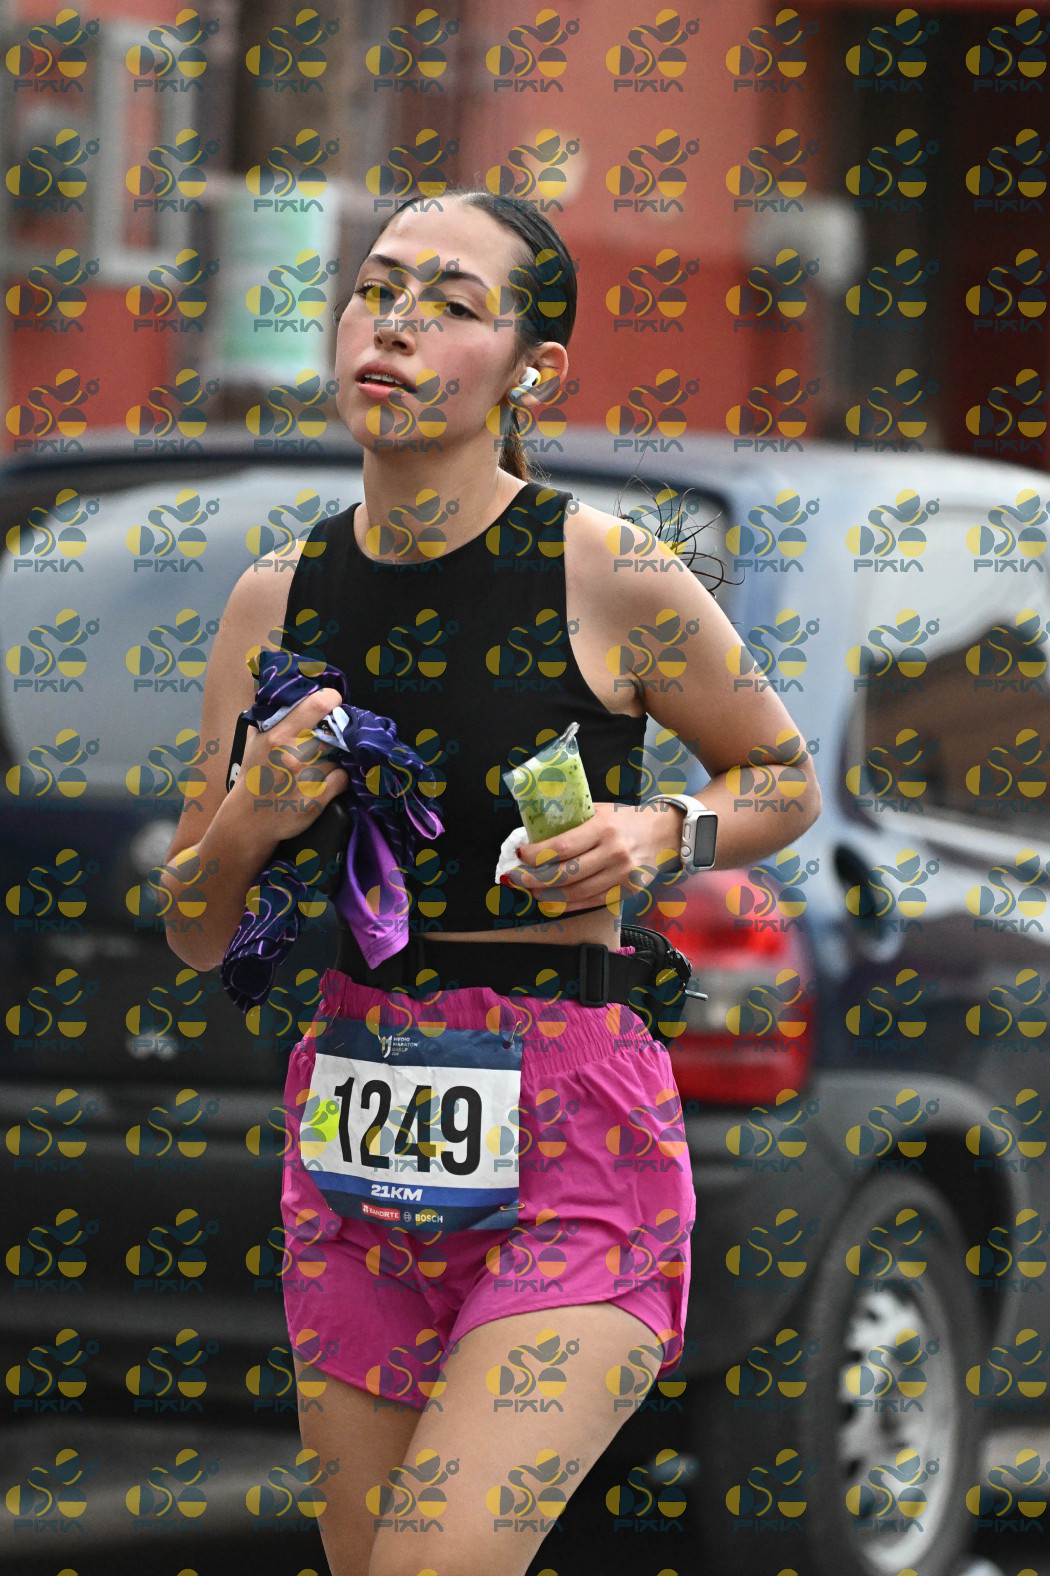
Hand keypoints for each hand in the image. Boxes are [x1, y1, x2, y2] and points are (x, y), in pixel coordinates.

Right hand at [229, 687, 349, 848]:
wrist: (248, 820)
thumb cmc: (254, 777)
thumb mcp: (256, 741)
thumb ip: (273, 718)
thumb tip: (290, 695)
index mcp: (278, 735)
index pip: (318, 704)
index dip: (332, 701)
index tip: (333, 703)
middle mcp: (294, 754)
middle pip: (333, 732)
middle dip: (332, 736)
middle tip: (323, 743)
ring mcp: (307, 777)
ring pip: (338, 756)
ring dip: (332, 761)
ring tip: (314, 769)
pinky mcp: (318, 798)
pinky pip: (343, 777)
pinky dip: (337, 780)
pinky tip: (321, 783)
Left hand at [504, 801, 686, 914]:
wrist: (664, 834)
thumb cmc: (626, 820)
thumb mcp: (600, 811)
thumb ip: (573, 822)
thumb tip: (537, 837)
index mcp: (603, 828)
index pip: (562, 846)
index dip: (537, 854)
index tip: (520, 855)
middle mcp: (614, 853)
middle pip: (565, 874)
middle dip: (535, 879)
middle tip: (516, 878)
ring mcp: (622, 875)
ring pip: (576, 893)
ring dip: (548, 895)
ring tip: (532, 890)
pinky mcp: (627, 891)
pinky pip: (591, 902)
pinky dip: (568, 904)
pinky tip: (552, 901)